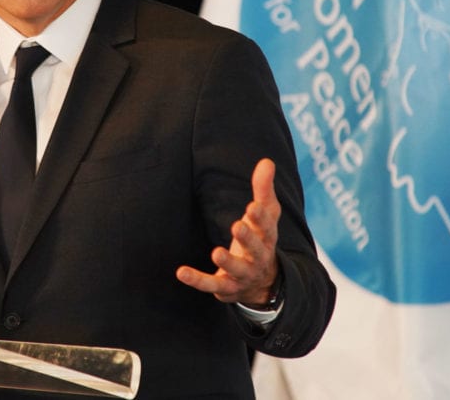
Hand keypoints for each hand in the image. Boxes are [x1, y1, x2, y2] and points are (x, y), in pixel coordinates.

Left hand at [176, 158, 280, 306]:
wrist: (263, 283)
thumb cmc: (260, 238)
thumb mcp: (265, 215)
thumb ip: (263, 189)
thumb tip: (267, 161)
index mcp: (267, 238)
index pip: (268, 227)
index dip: (260, 218)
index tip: (252, 206)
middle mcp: (258, 257)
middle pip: (256, 249)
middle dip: (248, 239)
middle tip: (237, 225)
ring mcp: (242, 274)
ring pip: (237, 270)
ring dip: (228, 262)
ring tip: (216, 252)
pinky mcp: (225, 287)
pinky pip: (211, 285)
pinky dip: (197, 280)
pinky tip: (181, 272)